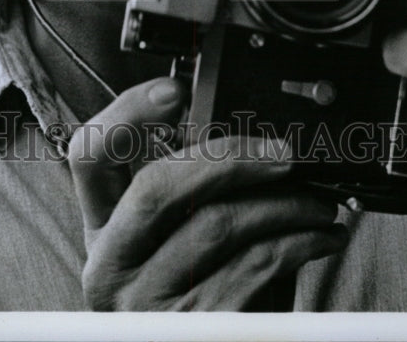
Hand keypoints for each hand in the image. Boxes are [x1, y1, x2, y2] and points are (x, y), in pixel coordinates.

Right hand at [68, 78, 347, 310]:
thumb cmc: (200, 299)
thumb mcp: (177, 243)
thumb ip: (190, 194)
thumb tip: (241, 138)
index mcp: (102, 230)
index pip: (88, 156)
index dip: (126, 114)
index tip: (174, 89)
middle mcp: (111, 266)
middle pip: (157, 186)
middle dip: (230, 157)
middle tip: (282, 152)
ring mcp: (147, 304)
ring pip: (217, 223)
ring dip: (284, 204)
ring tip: (317, 202)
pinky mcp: (195, 329)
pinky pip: (255, 265)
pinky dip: (299, 242)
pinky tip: (318, 236)